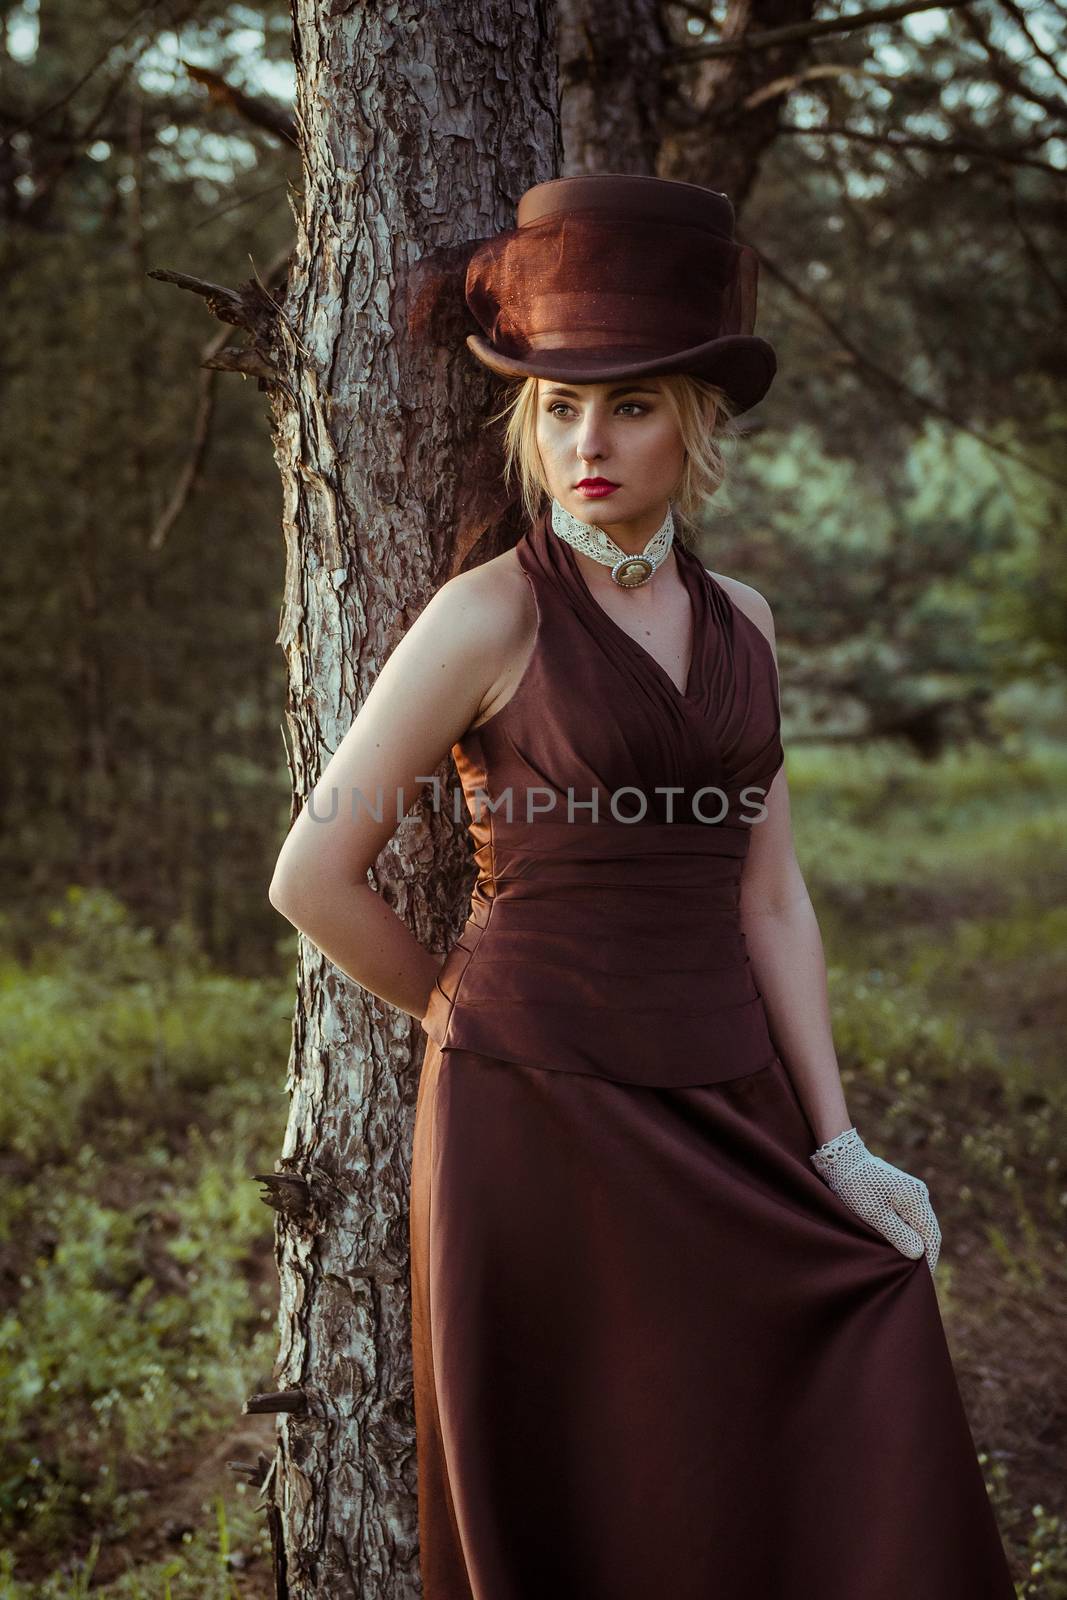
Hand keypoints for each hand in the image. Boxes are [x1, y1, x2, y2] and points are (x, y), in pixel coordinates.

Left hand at [810, 1126, 940, 1273]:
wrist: (843, 1159)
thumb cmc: (856, 1187)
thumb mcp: (875, 1215)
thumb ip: (898, 1235)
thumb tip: (919, 1254)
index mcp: (916, 1199)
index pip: (931, 1235)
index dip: (930, 1258)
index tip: (923, 1278)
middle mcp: (919, 1193)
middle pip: (928, 1229)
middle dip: (925, 1252)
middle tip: (917, 1275)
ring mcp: (912, 1190)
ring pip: (919, 1223)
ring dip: (917, 1242)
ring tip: (909, 1263)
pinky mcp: (902, 1190)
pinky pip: (911, 1216)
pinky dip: (909, 1231)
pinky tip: (902, 1243)